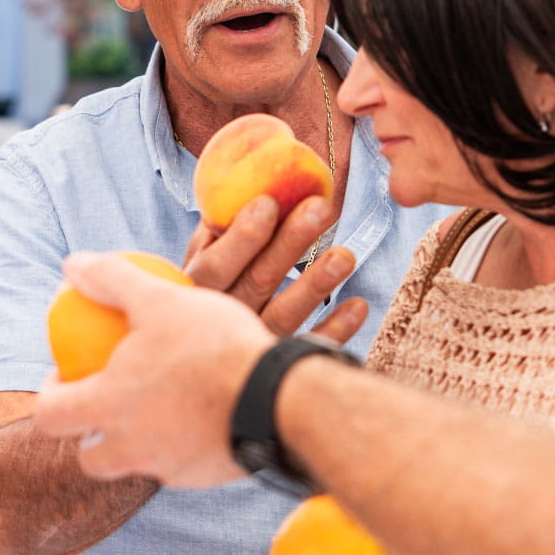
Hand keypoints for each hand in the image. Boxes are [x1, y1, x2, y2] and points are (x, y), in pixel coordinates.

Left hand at [31, 251, 273, 484]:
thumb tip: (73, 264)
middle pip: (91, 457)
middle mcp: (130, 449)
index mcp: (108, 408)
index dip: (51, 395)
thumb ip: (112, 281)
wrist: (278, 397)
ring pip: (139, 462)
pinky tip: (207, 411)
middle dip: (91, 436)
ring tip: (163, 406)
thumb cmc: (214, 347)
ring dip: (140, 440)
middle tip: (111, 402)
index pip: (50, 415)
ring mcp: (168, 469)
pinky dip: (186, 442)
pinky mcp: (205, 476)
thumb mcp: (160, 300)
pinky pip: (183, 463)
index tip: (68, 375)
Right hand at [183, 196, 368, 341]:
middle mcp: (221, 320)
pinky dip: (333, 330)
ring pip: (284, 315)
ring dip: (315, 285)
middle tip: (321, 209)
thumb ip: (213, 233)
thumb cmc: (204, 292)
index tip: (270, 202)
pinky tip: (359, 305)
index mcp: (195, 290)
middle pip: (256, 282)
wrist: (198, 359)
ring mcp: (248, 346)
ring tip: (346, 255)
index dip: (242, 237)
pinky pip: (306, 347)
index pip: (216, 265)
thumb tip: (241, 189)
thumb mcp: (196, 264)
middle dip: (289, 244)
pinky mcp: (275, 366)